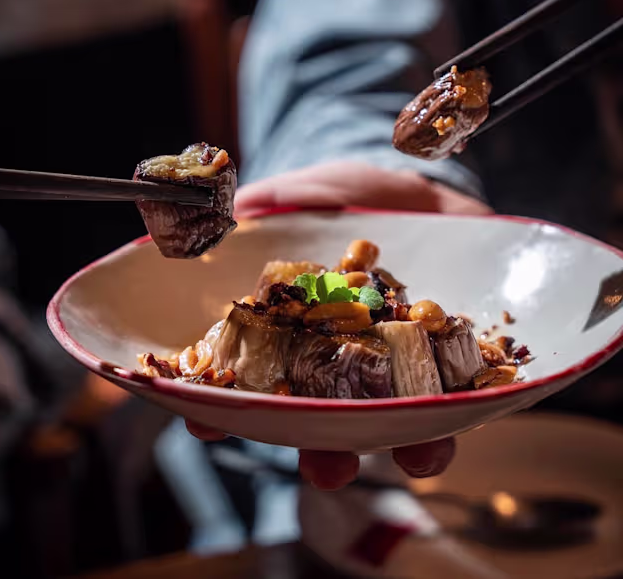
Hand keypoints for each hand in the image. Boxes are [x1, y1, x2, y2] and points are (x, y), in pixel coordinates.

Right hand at [184, 162, 483, 488]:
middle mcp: (343, 356)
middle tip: (323, 464)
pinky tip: (448, 423)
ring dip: (395, 448)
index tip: (206, 424)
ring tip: (406, 457)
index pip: (257, 371)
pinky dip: (448, 419)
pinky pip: (446, 402)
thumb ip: (286, 200)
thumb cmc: (364, 199)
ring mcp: (395, 364)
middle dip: (319, 448)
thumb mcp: (321, 192)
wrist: (431, 199)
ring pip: (388, 422)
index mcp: (301, 326)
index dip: (230, 402)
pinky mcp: (445, 362)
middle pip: (325, 415)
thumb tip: (244, 207)